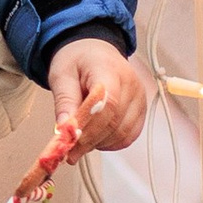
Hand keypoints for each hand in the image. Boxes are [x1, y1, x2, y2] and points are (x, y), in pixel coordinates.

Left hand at [47, 36, 147, 156]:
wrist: (94, 51)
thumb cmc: (77, 60)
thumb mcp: (61, 74)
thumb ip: (64, 101)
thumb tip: (64, 129)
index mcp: (109, 69)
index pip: (107, 104)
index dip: (89, 128)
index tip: (70, 143)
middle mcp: (131, 84)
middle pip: (114, 122)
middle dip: (90, 141)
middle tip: (70, 151)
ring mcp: (140, 97)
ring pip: (123, 133)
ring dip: (100, 143)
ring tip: (81, 141)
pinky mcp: (141, 110)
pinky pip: (129, 136)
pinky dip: (111, 142)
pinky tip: (96, 138)